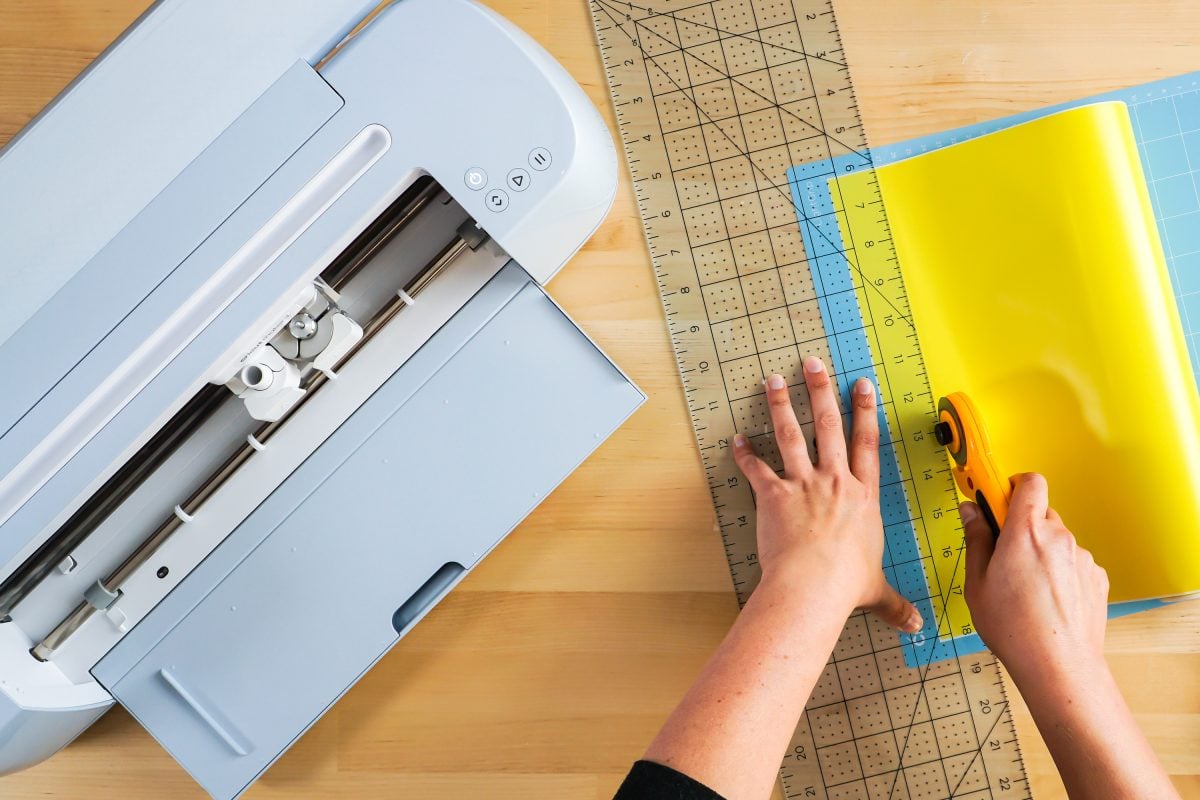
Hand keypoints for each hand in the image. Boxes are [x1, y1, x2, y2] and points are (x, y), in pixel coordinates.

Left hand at [731, 356, 921, 632]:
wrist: (813, 586)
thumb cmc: (845, 586)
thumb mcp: (876, 591)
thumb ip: (894, 604)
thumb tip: (916, 626)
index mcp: (862, 497)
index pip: (867, 444)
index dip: (865, 412)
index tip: (862, 385)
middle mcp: (835, 482)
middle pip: (829, 426)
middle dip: (822, 391)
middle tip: (814, 362)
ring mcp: (804, 485)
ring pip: (792, 435)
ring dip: (781, 404)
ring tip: (773, 379)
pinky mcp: (774, 495)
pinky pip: (756, 469)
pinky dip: (744, 454)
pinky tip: (735, 440)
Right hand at [962, 473, 1108, 682]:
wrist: (1058, 666)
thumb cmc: (1013, 627)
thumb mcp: (977, 582)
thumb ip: (976, 539)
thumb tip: (971, 511)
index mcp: (1026, 532)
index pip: (1029, 482)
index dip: (1011, 486)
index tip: (995, 501)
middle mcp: (1059, 537)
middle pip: (1041, 513)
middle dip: (1021, 526)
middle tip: (1003, 556)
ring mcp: (1082, 557)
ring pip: (1057, 540)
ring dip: (1041, 551)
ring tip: (1026, 588)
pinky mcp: (1096, 577)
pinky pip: (1073, 562)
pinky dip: (1059, 572)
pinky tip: (1047, 600)